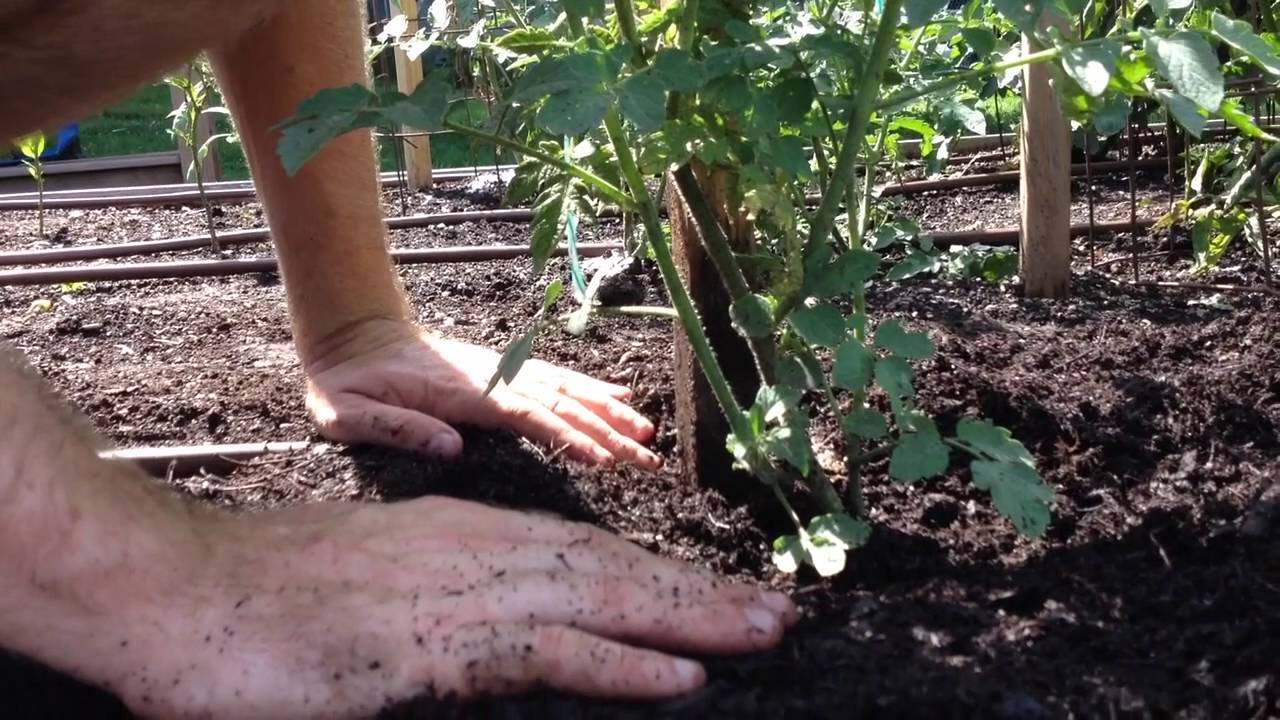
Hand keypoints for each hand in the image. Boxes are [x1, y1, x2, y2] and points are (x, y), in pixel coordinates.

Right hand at [111, 497, 796, 718]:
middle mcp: (476, 553)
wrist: (176, 590)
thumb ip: (436, 610)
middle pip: (611, 570)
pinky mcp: (432, 642)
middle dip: (699, 592)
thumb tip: (484, 634)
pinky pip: (548, 649)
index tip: (715, 593)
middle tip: (778, 610)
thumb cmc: (262, 598)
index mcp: (462, 540)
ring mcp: (458, 592)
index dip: (657, 576)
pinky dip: (620, 661)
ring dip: (689, 616)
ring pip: (601, 599)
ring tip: (764, 630)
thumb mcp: (369, 594)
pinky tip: (682, 674)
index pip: (583, 555)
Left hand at [304, 318, 661, 468]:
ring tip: (648, 434)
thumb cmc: (344, 381)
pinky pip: (554, 378)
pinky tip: (620, 398)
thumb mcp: (347, 412)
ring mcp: (499, 370)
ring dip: (609, 411)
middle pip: (560, 402)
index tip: (603, 459)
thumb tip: (451, 449)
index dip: (567, 436)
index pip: (526, 415)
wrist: (350, 335)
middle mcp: (490, 377)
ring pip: (565, 389)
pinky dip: (591, 389)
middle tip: (648, 459)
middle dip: (607, 431)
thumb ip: (396, 428)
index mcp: (460, 393)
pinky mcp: (501, 371)